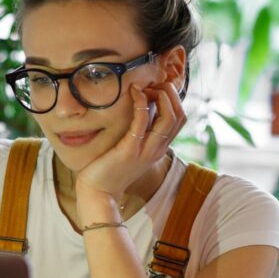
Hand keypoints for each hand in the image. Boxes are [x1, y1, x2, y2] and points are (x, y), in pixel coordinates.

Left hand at [74, 82, 186, 214]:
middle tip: (152, 84)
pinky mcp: (130, 150)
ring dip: (161, 96)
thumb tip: (141, 108)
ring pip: (169, 118)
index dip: (173, 99)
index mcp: (159, 148)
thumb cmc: (110, 169)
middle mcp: (157, 149)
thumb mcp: (131, 149)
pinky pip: (142, 121)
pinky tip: (133, 92)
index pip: (180, 118)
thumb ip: (140, 133)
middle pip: (179, 115)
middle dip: (170, 94)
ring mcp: (146, 150)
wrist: (98, 192)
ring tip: (145, 87)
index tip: (155, 89)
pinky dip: (141, 103)